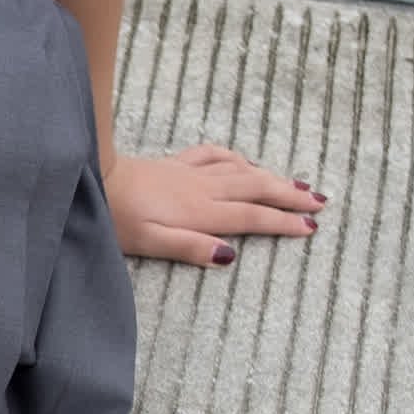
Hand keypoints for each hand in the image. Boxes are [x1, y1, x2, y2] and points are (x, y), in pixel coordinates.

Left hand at [103, 143, 327, 266]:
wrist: (92, 180)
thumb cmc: (117, 219)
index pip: (252, 218)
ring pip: (242, 171)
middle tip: (321, 202)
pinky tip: (244, 161)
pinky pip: (215, 156)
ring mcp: (191, 173)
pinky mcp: (176, 164)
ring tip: (298, 184)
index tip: (311, 227)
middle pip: (257, 190)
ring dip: (272, 177)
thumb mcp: (151, 243)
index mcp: (201, 212)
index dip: (283, 222)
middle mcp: (203, 190)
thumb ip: (190, 248)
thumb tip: (229, 257)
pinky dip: (237, 158)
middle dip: (290, 196)